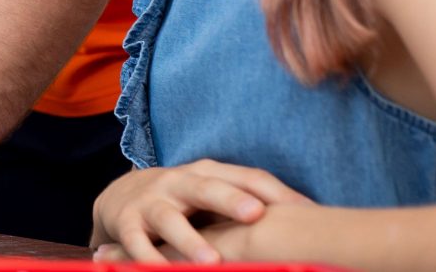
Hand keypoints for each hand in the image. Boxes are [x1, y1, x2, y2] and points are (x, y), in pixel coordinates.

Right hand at [90, 159, 309, 263]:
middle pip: (208, 187)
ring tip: (209, 262)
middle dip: (231, 200)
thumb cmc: (184, 200)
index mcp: (209, 173)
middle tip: (255, 215)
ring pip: (170, 219)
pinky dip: (147, 258)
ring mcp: (152, 202)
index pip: (248, 178)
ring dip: (189, 240)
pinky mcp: (126, 223)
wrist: (120, 197)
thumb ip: (254, 202)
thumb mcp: (215, 196)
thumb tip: (315, 221)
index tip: (305, 212)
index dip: (276, 193)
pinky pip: (136, 243)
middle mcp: (180, 182)